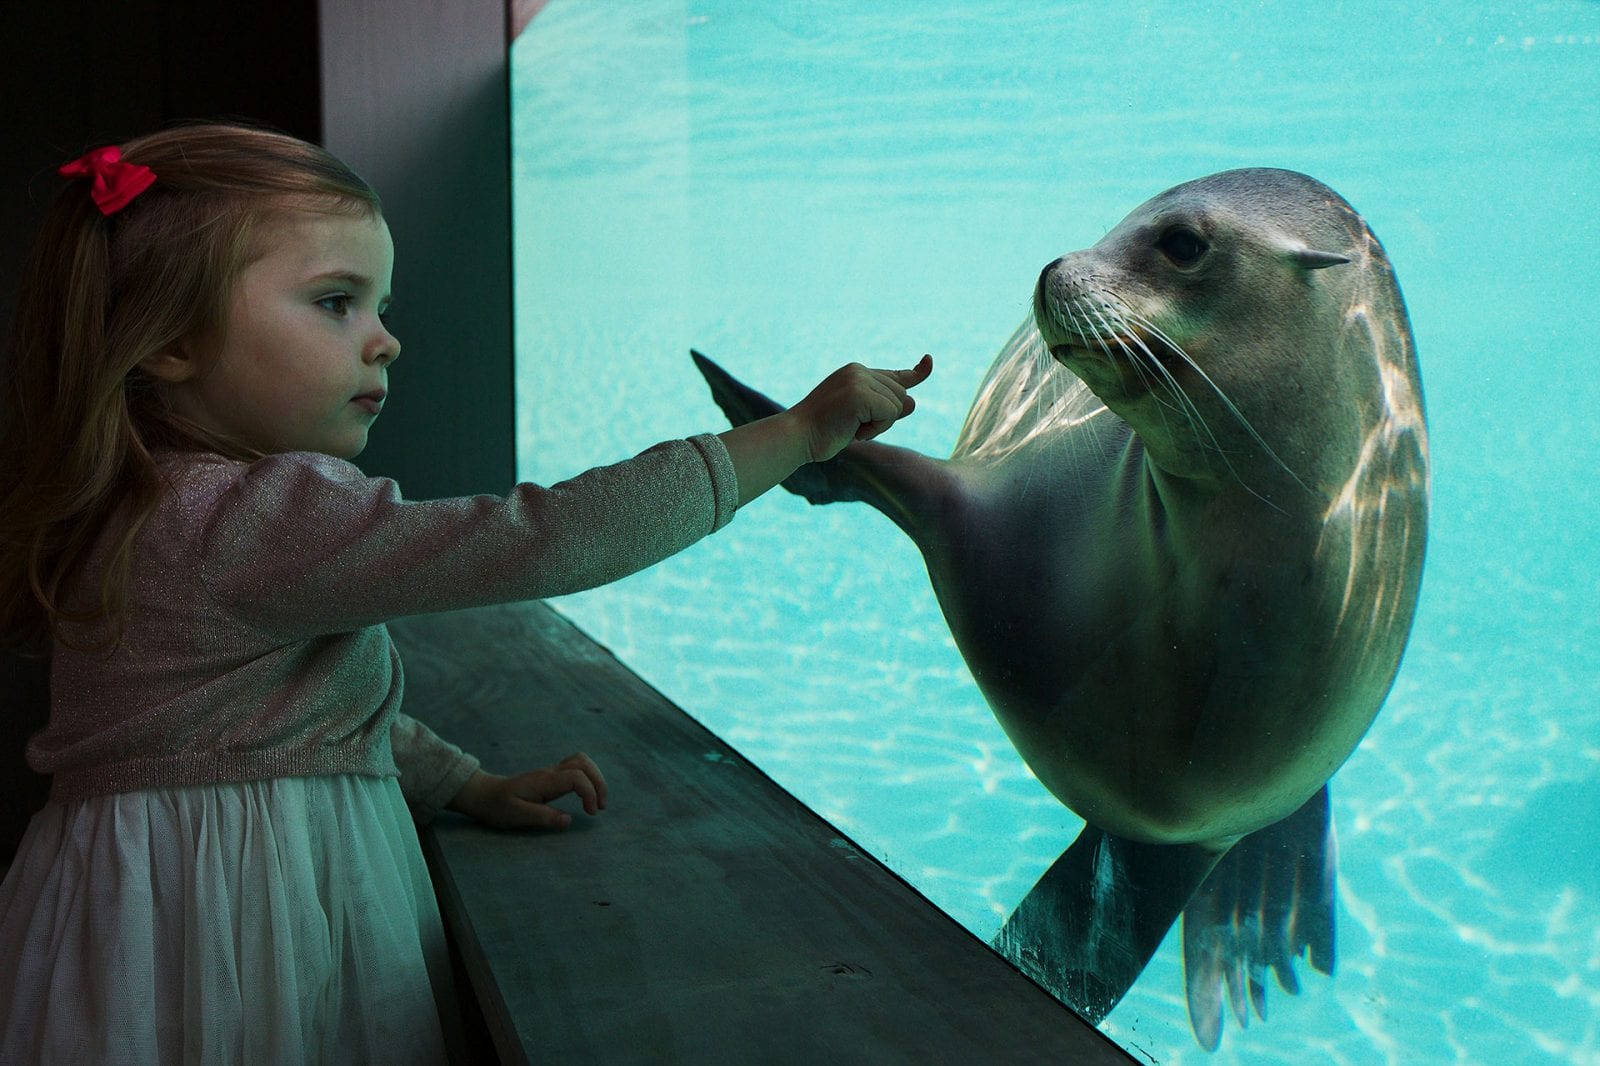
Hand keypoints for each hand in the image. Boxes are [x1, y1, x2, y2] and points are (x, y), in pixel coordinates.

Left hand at [447, 753, 607, 829]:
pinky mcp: (551, 776)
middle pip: (583, 763)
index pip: (576, 777)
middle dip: (598, 782)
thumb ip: (543, 817)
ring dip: (595, 778)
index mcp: (543, 782)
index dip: (590, 793)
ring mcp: (551, 772)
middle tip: (600, 807)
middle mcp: (550, 773)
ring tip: (597, 801)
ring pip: (581, 761)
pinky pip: (576, 768)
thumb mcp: (516, 816)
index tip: (591, 813)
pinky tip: (586, 795)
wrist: (485, 795)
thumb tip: (568, 820)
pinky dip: (588, 778)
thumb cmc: (498, 807)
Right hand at [790, 355, 932, 462]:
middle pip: (900, 395)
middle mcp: (858, 371)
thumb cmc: (824, 431)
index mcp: (856, 373)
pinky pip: (889, 413)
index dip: (916, 373)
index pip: (895, 375)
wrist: (797, 436)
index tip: (928, 361)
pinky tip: (853, 431)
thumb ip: (886, 409)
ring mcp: (858, 380)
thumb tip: (913, 401)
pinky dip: (876, 429)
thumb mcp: (860, 420)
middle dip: (885, 418)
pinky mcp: (860, 393)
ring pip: (897, 405)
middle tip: (854, 427)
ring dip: (879, 425)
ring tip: (849, 428)